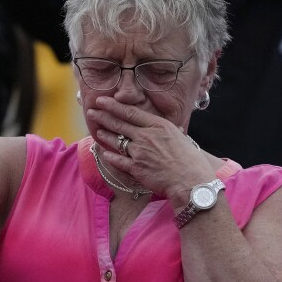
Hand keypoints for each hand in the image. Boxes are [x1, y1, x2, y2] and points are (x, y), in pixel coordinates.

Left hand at [86, 95, 212, 202]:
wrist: (190, 181)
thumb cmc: (190, 159)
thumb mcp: (180, 137)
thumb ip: (169, 131)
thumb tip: (171, 128)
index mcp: (158, 125)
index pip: (130, 112)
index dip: (113, 105)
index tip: (102, 100)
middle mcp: (146, 136)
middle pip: (119, 124)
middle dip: (103, 116)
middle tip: (91, 111)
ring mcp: (139, 153)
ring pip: (116, 141)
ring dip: (105, 134)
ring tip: (97, 130)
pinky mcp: (136, 169)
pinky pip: (118, 160)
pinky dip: (110, 156)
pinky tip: (104, 153)